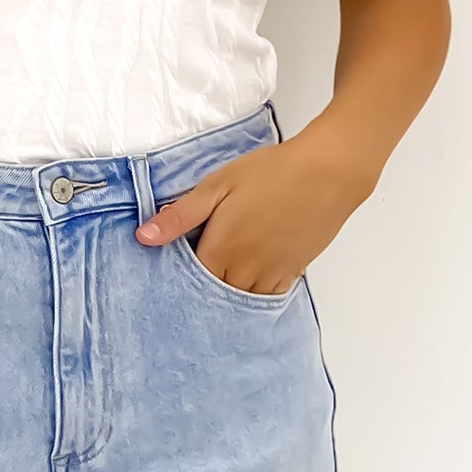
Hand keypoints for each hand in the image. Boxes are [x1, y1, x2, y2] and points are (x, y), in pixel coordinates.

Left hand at [134, 129, 369, 293]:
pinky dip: (254, 292)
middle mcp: (246, 271)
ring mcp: (272, 275)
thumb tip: (144, 237)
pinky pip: (267, 296)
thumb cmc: (272, 172)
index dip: (177, 277)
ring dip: (228, 292)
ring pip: (240, 300)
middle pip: (214, 295)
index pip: (189, 281)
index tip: (171, 268)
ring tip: (221, 273)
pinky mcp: (293, 272)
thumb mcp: (218, 185)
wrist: (328, 172)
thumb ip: (180, 215)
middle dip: (201, 288)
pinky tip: (248, 276)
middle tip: (195, 272)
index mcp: (222, 250)